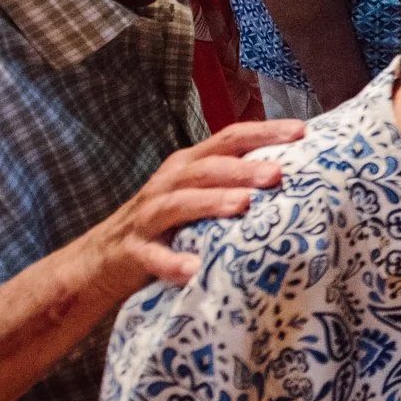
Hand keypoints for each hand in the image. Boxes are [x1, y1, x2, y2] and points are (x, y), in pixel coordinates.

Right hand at [87, 120, 299, 288]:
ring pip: (178, 203)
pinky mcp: (133, 252)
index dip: (263, 133)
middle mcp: (169, 184)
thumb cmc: (168, 224)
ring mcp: (148, 217)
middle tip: (278, 174)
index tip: (301, 132)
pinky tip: (194, 269)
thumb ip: (235, 184)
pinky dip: (172, 263)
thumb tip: (298, 176)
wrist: (100, 261)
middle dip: (242, 169)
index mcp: (190, 166)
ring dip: (211, 202)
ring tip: (243, 205)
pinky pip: (152, 256)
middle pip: (207, 168)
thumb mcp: (199, 196)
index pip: (229, 139)